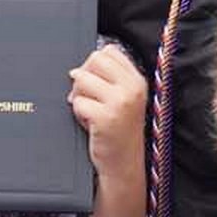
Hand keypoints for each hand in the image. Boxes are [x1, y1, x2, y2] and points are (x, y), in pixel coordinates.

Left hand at [69, 46, 147, 185]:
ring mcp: (120, 102)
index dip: (95, 64)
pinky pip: (78, 102)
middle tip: (86, 95)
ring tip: (89, 111)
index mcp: (138, 81)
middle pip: (95, 59)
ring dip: (79, 96)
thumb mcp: (123, 100)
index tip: (95, 81)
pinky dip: (78, 113)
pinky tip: (89, 123)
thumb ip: (108, 80)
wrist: (124, 164)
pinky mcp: (106, 117)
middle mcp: (132, 88)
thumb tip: (78, 69)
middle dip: (84, 76)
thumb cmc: (118, 132)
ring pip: (82, 79)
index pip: (110, 52)